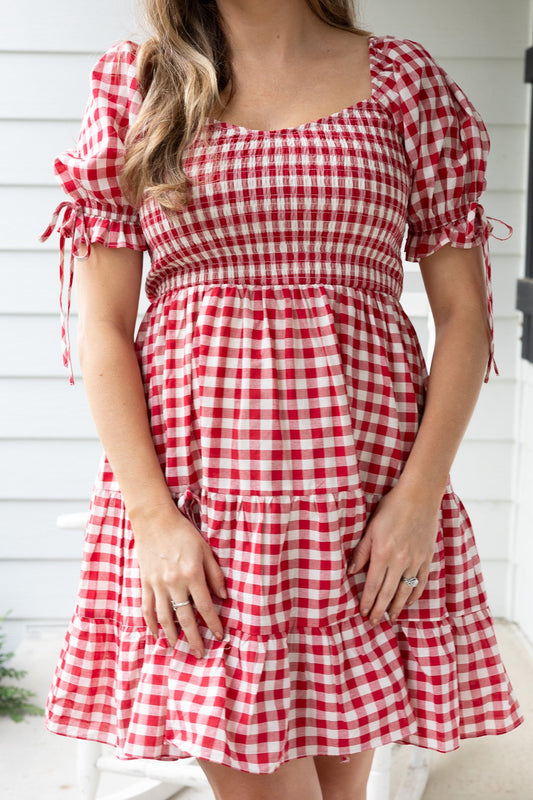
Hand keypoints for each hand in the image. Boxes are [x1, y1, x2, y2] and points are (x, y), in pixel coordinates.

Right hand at [132, 506, 226, 658]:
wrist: (154, 521)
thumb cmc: (183, 533)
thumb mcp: (205, 549)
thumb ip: (214, 574)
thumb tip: (224, 596)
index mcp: (192, 574)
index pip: (204, 606)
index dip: (213, 623)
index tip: (220, 636)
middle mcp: (174, 583)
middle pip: (185, 618)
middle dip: (194, 639)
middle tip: (200, 654)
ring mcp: (157, 584)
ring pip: (165, 617)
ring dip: (172, 636)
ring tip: (178, 649)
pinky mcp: (145, 583)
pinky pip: (147, 608)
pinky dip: (151, 623)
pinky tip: (156, 634)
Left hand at [346, 482, 440, 625]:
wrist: (420, 496)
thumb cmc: (391, 507)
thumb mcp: (371, 527)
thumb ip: (361, 551)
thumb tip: (351, 572)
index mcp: (383, 553)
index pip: (372, 585)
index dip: (367, 601)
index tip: (363, 613)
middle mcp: (400, 560)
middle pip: (388, 593)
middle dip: (380, 610)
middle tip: (374, 622)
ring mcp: (416, 560)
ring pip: (405, 591)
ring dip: (396, 607)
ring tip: (390, 618)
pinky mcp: (427, 557)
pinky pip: (421, 582)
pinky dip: (414, 595)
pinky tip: (408, 602)